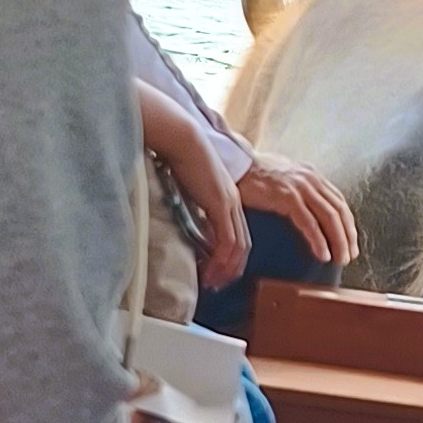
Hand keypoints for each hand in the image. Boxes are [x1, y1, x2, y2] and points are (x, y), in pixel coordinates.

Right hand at [137, 85, 250, 289]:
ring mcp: (229, 203)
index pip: (237, 233)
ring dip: (227, 268)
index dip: (231, 256)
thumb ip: (194, 207)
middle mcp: (233, 202)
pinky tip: (210, 269)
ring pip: (238, 246)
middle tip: (219, 283)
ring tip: (213, 282)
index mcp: (227, 197)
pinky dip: (221, 258)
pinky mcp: (221, 204)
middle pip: (243, 243)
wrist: (181, 139)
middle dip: (232, 268)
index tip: (218, 271)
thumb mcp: (190, 188)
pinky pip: (227, 239)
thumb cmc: (180, 157)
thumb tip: (189, 224)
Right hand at [239, 158, 358, 269]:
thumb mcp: (284, 180)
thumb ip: (299, 192)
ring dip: (338, 241)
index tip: (350, 242)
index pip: (339, 202)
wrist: (235, 166)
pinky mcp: (287, 196)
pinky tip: (322, 254)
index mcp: (312, 176)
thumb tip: (307, 212)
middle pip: (339, 210)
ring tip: (340, 259)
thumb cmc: (254, 176)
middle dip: (348, 236)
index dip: (348, 224)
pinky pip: (309, 222)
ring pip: (329, 217)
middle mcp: (311, 179)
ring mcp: (300, 186)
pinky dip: (319, 240)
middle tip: (349, 256)